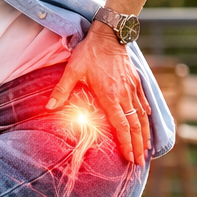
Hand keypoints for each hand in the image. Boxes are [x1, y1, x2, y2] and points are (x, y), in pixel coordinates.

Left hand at [46, 24, 150, 164]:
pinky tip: (147, 123)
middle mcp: (125, 95)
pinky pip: (144, 103)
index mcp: (110, 95)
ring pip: (142, 116)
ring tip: (145, 150)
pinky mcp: (135, 81)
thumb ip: (62, 90)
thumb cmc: (90, 52)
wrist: (109, 33)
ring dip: (144, 134)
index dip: (126, 143)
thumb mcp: (73, 69)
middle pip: (135, 125)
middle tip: (139, 163)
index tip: (129, 158)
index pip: (122, 125)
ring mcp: (132, 88)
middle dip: (138, 145)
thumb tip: (49, 107)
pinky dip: (146, 116)